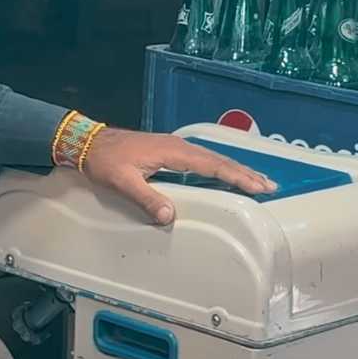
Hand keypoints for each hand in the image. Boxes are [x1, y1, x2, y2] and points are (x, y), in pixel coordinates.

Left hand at [78, 128, 274, 225]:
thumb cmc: (105, 161)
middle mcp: (178, 146)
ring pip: (212, 159)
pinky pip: (201, 160)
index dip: (235, 176)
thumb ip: (146, 198)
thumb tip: (169, 217)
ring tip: (256, 181)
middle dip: (244, 173)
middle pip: (218, 160)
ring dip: (234, 170)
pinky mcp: (169, 151)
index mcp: (172, 151)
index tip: (257, 186)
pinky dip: (219, 168)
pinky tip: (224, 175)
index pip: (211, 165)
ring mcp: (174, 147)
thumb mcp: (123, 181)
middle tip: (269, 186)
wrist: (88, 142)